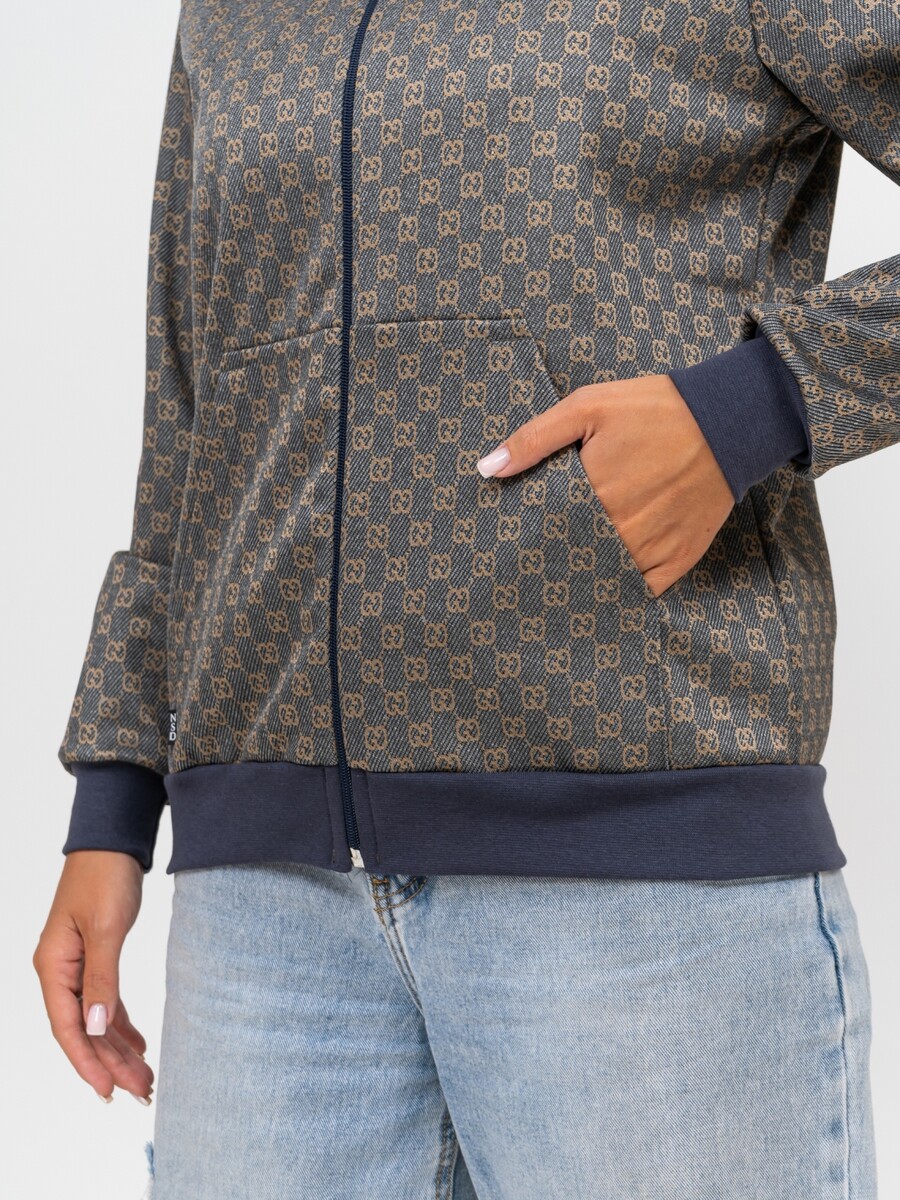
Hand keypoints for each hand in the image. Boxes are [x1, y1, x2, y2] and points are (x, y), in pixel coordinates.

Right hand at [32, 850, 154, 1104]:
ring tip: (145, 1079)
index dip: (86, 1062)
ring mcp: (77, 965)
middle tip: (141, 1092)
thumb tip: (93, 1027)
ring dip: (119, 1048)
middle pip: (83, 1030)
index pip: (66, 1027)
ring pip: (96, 1019)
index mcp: (53, 967)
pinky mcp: (96, 957)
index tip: (108, 1091)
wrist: (113, 842)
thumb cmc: (105, 877)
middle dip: (111, 1063)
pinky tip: (139, 1044)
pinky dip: (122, 1023)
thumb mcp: (106, 928)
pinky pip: (106, 1001)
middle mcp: (60, 971)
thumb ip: (101, 978)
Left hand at [475, 373, 735, 596]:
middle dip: (554, 565)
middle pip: (574, 560)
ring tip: (564, 584)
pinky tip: (608, 588)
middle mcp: (622, 528)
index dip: (529, 541)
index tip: (512, 548)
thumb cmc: (654, 408)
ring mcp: (654, 547)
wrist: (730, 418)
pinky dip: (627, 592)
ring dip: (587, 581)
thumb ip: (535, 438)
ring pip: (607, 580)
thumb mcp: (588, 406)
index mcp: (594, 494)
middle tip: (531, 571)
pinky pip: (647, 591)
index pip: (546, 533)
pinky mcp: (682, 556)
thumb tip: (487, 469)